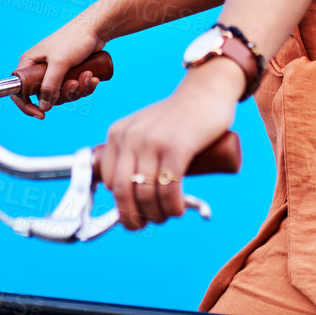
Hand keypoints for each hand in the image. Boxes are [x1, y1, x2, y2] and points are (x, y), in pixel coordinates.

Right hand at [13, 16, 106, 118]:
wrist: (96, 28)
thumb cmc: (74, 39)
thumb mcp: (59, 63)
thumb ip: (49, 86)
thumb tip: (43, 107)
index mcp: (30, 63)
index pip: (20, 90)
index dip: (26, 105)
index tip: (41, 114)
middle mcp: (40, 69)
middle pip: (46, 96)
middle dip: (65, 94)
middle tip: (75, 83)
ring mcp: (56, 71)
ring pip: (63, 94)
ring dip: (78, 89)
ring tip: (89, 76)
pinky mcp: (70, 72)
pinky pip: (75, 88)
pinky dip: (85, 86)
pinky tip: (94, 79)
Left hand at [98, 62, 240, 228]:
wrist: (205, 91)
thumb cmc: (177, 118)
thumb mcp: (144, 130)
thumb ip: (133, 152)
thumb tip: (128, 195)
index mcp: (117, 133)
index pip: (110, 181)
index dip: (121, 204)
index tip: (135, 214)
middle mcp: (130, 136)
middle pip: (124, 191)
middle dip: (134, 216)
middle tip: (148, 223)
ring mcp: (153, 141)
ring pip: (147, 193)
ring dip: (157, 214)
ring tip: (168, 215)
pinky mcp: (177, 146)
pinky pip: (169, 187)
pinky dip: (172, 206)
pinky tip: (176, 211)